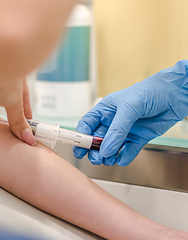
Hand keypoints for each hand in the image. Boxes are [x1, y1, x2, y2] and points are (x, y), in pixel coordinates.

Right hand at [73, 60, 187, 165]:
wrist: (176, 93)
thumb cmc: (151, 91)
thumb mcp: (130, 108)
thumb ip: (117, 130)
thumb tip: (106, 149)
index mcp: (105, 109)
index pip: (88, 124)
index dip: (81, 136)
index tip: (80, 148)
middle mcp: (113, 121)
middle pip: (97, 139)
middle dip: (94, 150)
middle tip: (96, 158)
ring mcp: (126, 130)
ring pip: (111, 147)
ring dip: (108, 155)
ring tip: (108, 161)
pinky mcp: (139, 137)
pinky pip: (128, 150)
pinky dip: (124, 157)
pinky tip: (121, 160)